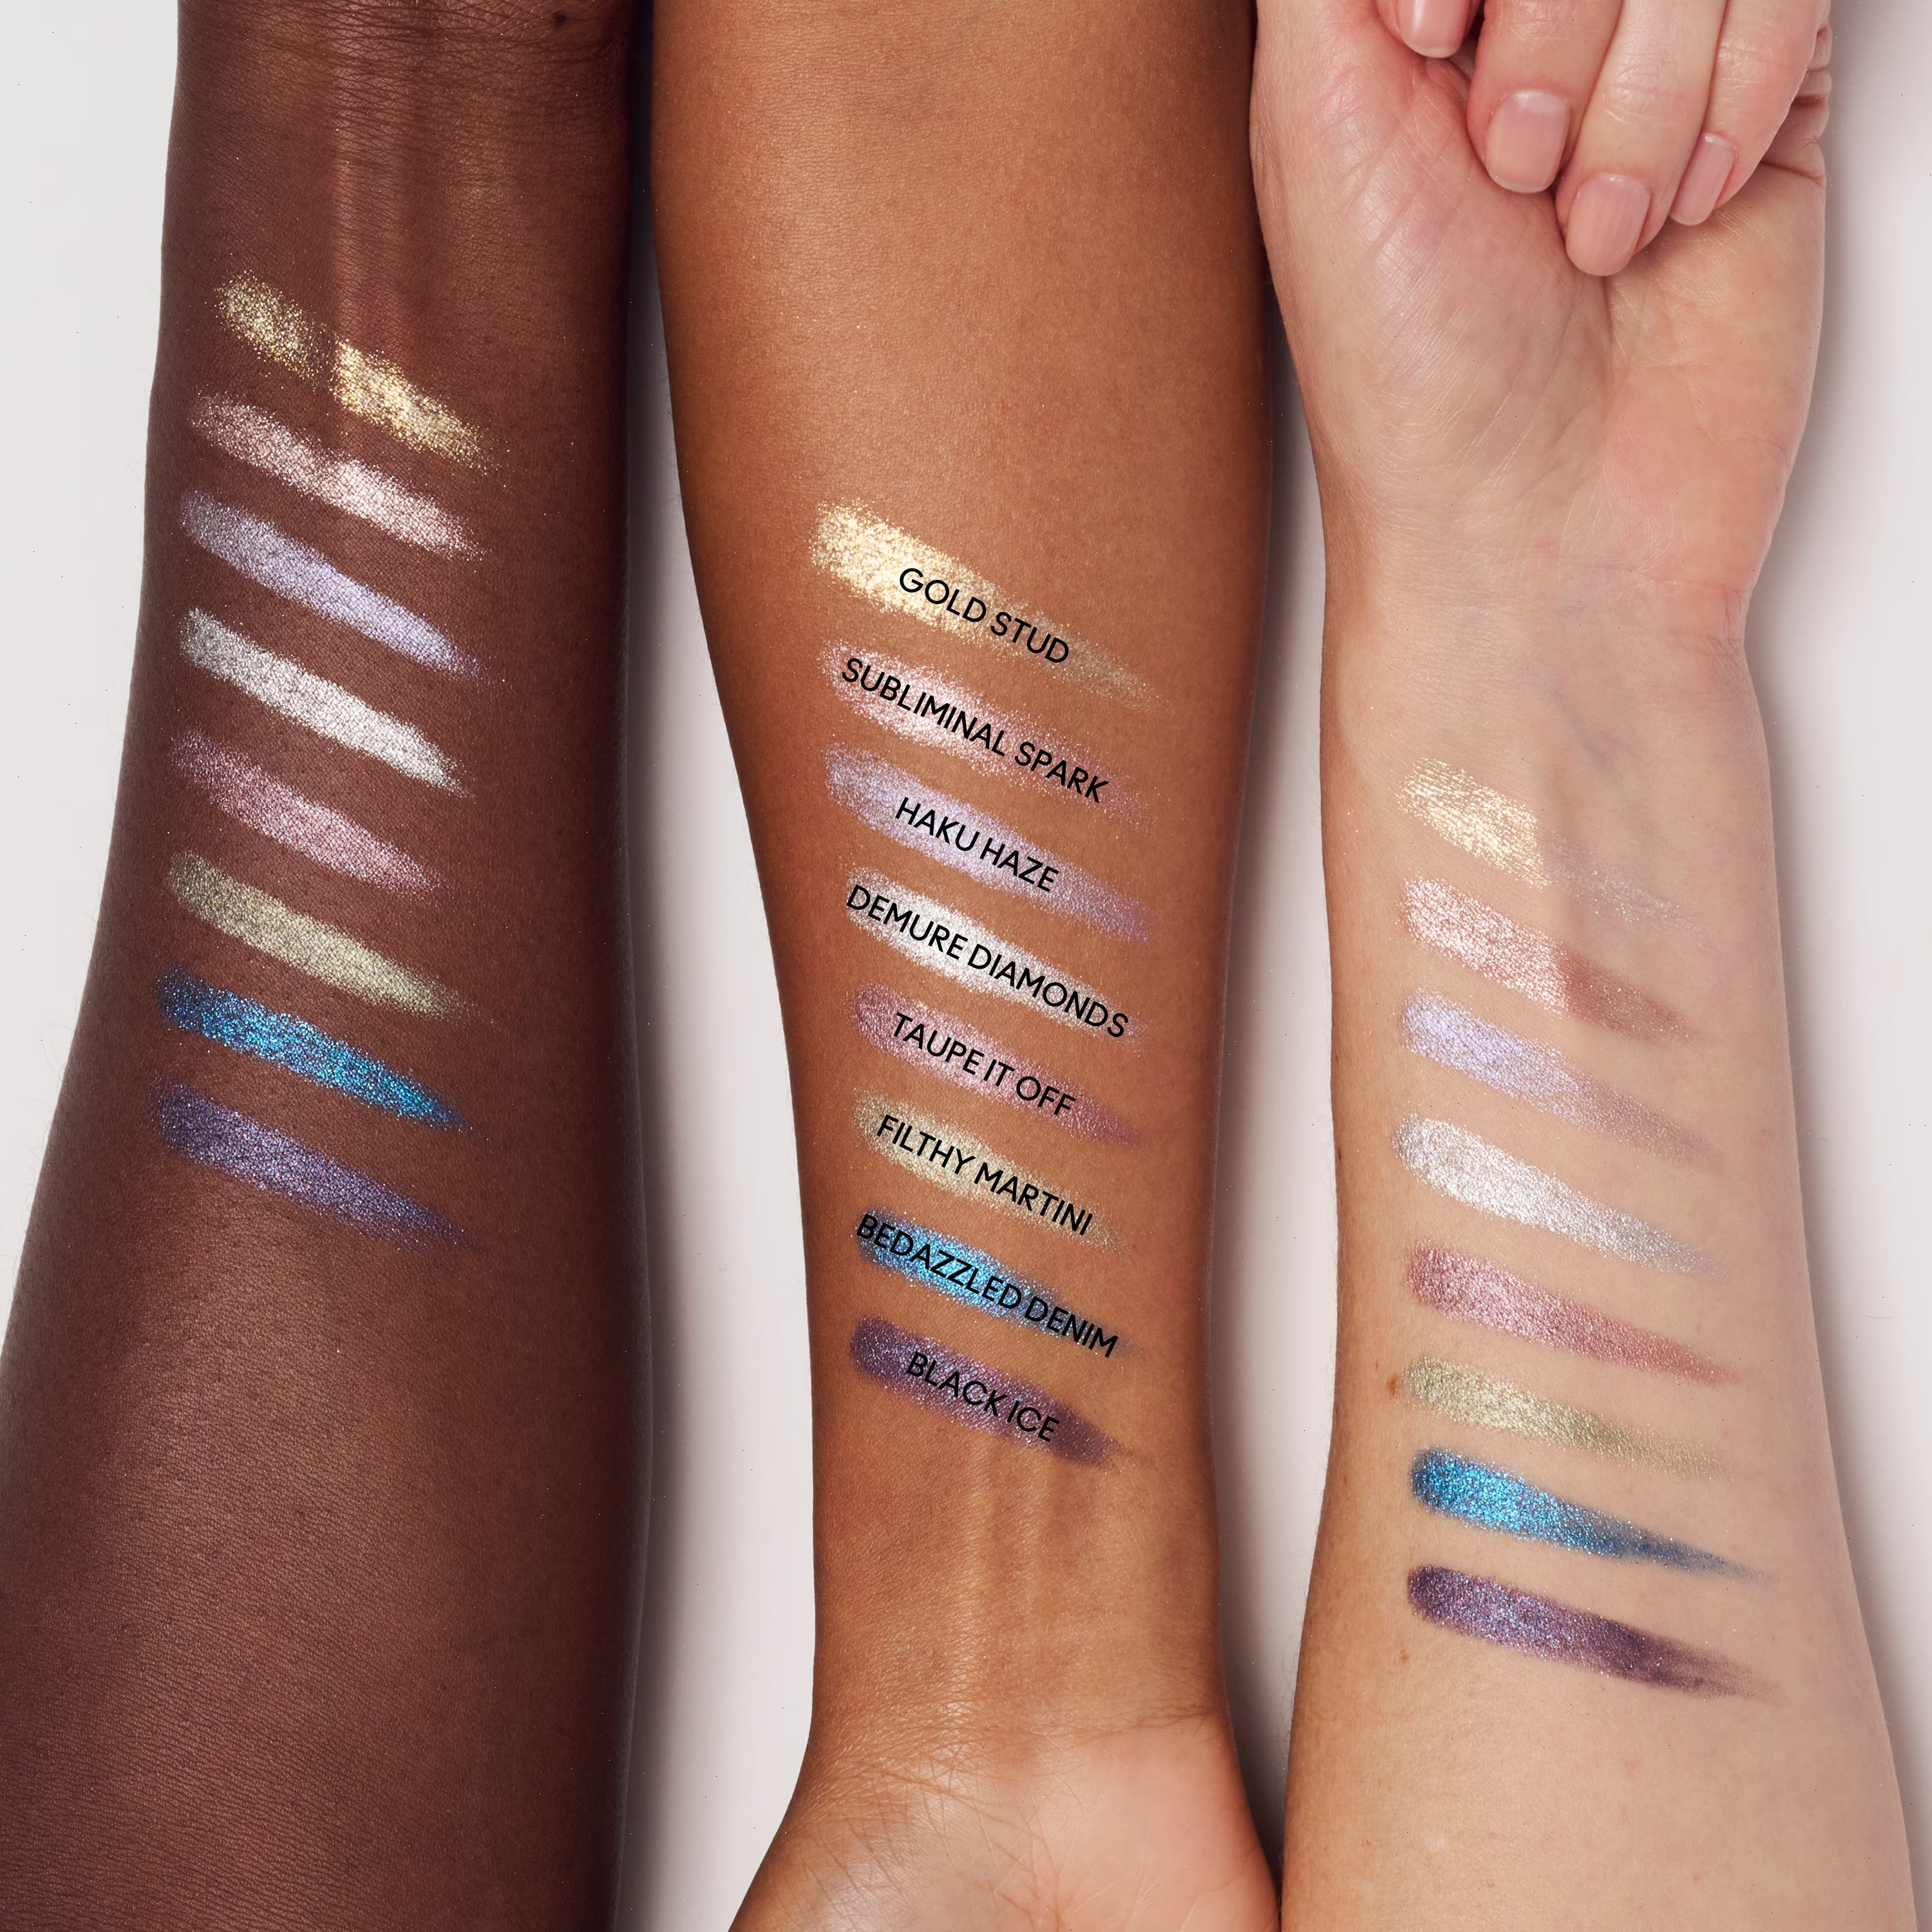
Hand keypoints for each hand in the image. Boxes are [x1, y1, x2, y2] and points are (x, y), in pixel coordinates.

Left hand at [1252, 0, 1833, 638]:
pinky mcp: (1764, 107)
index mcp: (1398, 14)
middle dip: (1562, 20)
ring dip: (1648, 84)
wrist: (1543, 530)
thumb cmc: (1411, 368)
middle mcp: (1529, 22)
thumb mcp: (1315, 117)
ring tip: (1587, 230)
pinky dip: (1737, 101)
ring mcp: (1655, 58)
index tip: (1433, 36)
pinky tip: (1674, 216)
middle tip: (1512, 166)